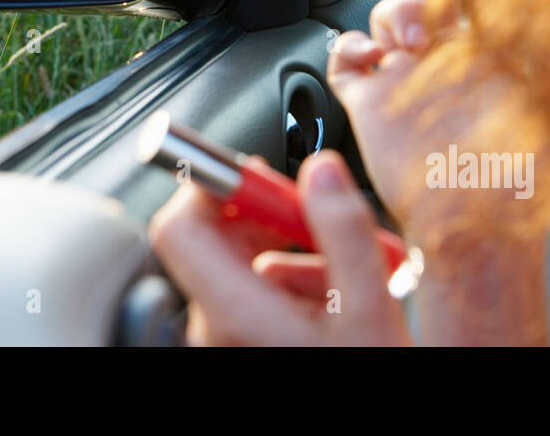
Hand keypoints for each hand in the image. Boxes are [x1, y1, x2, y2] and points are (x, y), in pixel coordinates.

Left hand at [147, 149, 413, 345]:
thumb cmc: (364, 378)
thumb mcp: (370, 306)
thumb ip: (343, 230)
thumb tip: (322, 171)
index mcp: (234, 313)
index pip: (179, 226)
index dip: (211, 185)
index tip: (256, 173)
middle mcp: (216, 329)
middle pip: (216, 239)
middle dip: (272, 217)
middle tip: (320, 214)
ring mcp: (227, 340)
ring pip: (243, 265)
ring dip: (295, 253)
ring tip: (348, 271)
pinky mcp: (243, 346)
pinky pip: (255, 296)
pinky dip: (295, 285)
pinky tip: (338, 299)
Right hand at [327, 0, 533, 253]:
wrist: (475, 234)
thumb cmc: (523, 185)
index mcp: (484, 59)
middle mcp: (441, 65)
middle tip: (433, 8)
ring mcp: (404, 82)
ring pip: (381, 21)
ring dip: (391, 15)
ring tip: (411, 43)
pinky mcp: (370, 106)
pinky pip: (343, 62)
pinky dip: (348, 49)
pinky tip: (370, 57)